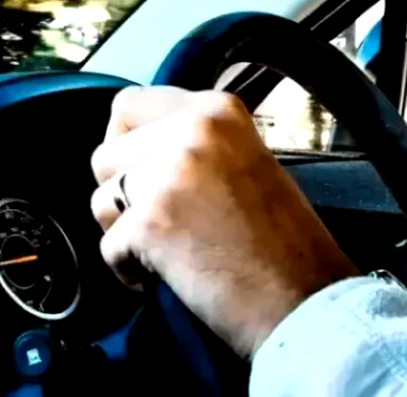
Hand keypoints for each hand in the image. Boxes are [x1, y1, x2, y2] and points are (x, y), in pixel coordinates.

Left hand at [89, 86, 357, 357]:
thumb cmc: (284, 245)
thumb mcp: (246, 161)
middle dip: (121, 191)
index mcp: (217, 110)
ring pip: (100, 198)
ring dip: (122, 230)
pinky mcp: (150, 222)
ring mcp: (168, 174)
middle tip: (160, 220)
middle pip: (105, 154)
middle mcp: (191, 130)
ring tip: (168, 248)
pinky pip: (107, 246)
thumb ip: (194, 142)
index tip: (142, 172)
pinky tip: (168, 275)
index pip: (129, 103)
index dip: (126, 144)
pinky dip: (128, 269)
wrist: (305, 302)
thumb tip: (139, 145)